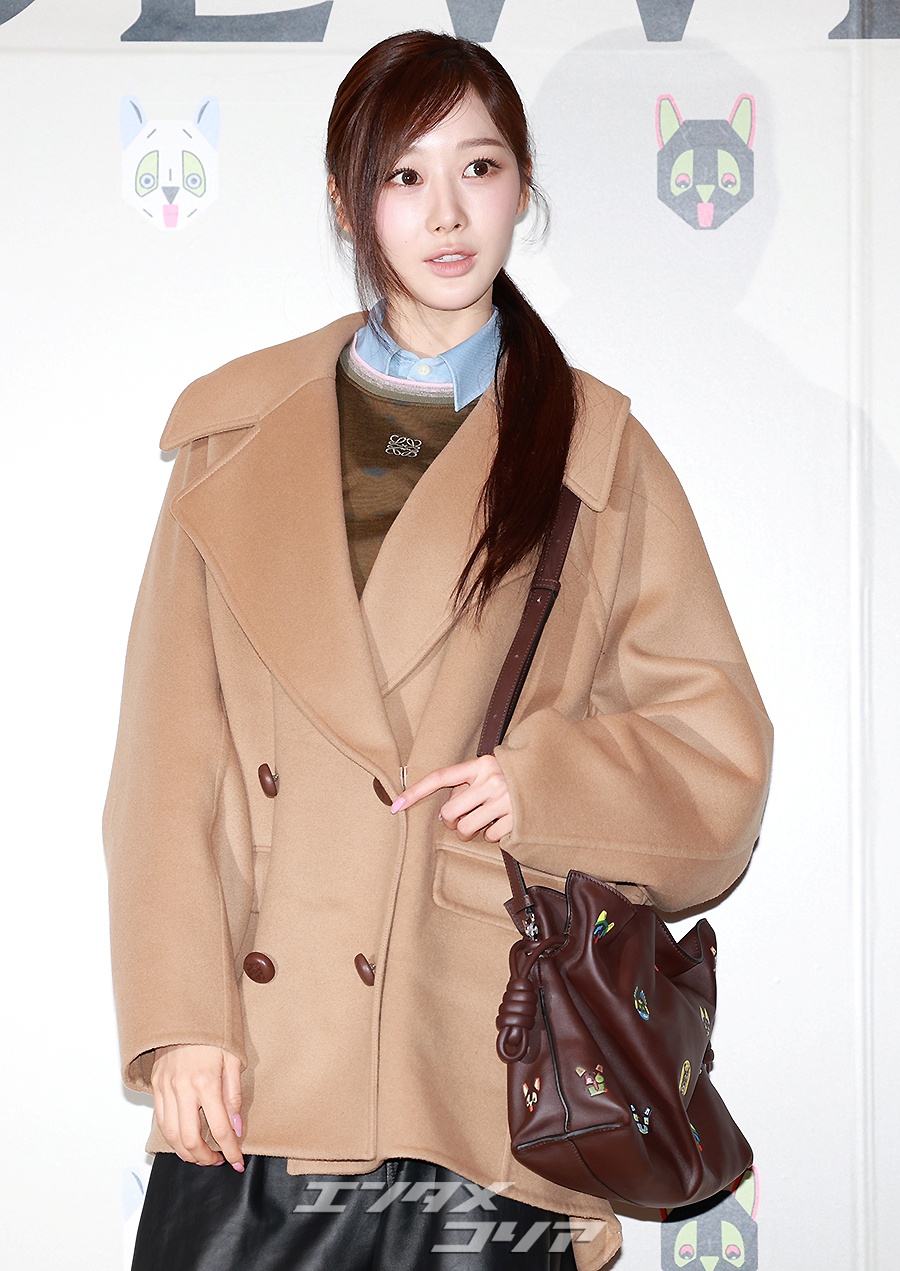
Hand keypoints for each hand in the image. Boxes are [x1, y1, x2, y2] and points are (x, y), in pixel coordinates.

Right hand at [150, 1044, 244, 1169]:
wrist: (184, 1013)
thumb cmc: (212, 1032)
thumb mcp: (233, 1058)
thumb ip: (234, 1094)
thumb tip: (236, 1126)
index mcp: (205, 1081)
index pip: (219, 1127)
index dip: (230, 1149)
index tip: (237, 1161)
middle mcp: (182, 1088)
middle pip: (190, 1139)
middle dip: (205, 1158)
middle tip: (218, 1160)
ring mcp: (165, 1089)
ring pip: (171, 1135)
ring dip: (186, 1153)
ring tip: (202, 1155)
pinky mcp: (156, 1087)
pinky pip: (161, 1121)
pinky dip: (172, 1137)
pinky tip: (184, 1139)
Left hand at [392, 754, 512, 841]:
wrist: (553, 776)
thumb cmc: (514, 775)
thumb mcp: (491, 769)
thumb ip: (469, 782)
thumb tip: (445, 811)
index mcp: (480, 764)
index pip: (440, 777)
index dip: (415, 791)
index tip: (395, 806)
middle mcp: (490, 781)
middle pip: (450, 812)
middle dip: (451, 821)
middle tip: (460, 820)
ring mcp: (503, 801)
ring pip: (467, 829)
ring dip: (470, 831)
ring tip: (482, 822)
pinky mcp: (515, 818)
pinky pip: (489, 837)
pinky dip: (492, 835)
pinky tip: (502, 823)